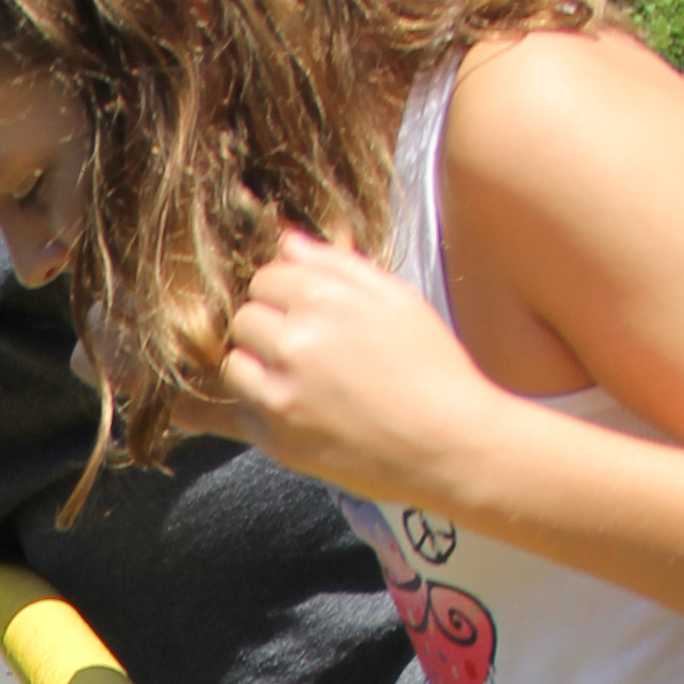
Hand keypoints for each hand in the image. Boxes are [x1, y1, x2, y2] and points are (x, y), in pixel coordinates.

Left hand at [216, 227, 504, 503]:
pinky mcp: (276, 441)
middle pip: (244, 318)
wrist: (449, 444)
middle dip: (266, 324)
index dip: (284, 290)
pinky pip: (240, 412)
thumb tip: (286, 239)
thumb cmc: (433, 367)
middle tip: (301, 343)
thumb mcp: (398, 299)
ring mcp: (280, 396)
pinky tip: (296, 407)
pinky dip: (259, 407)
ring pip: (234, 365)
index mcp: (323, 302)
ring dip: (255, 365)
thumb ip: (338, 265)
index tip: (304, 308)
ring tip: (294, 376)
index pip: (266, 277)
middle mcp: (293, 346)